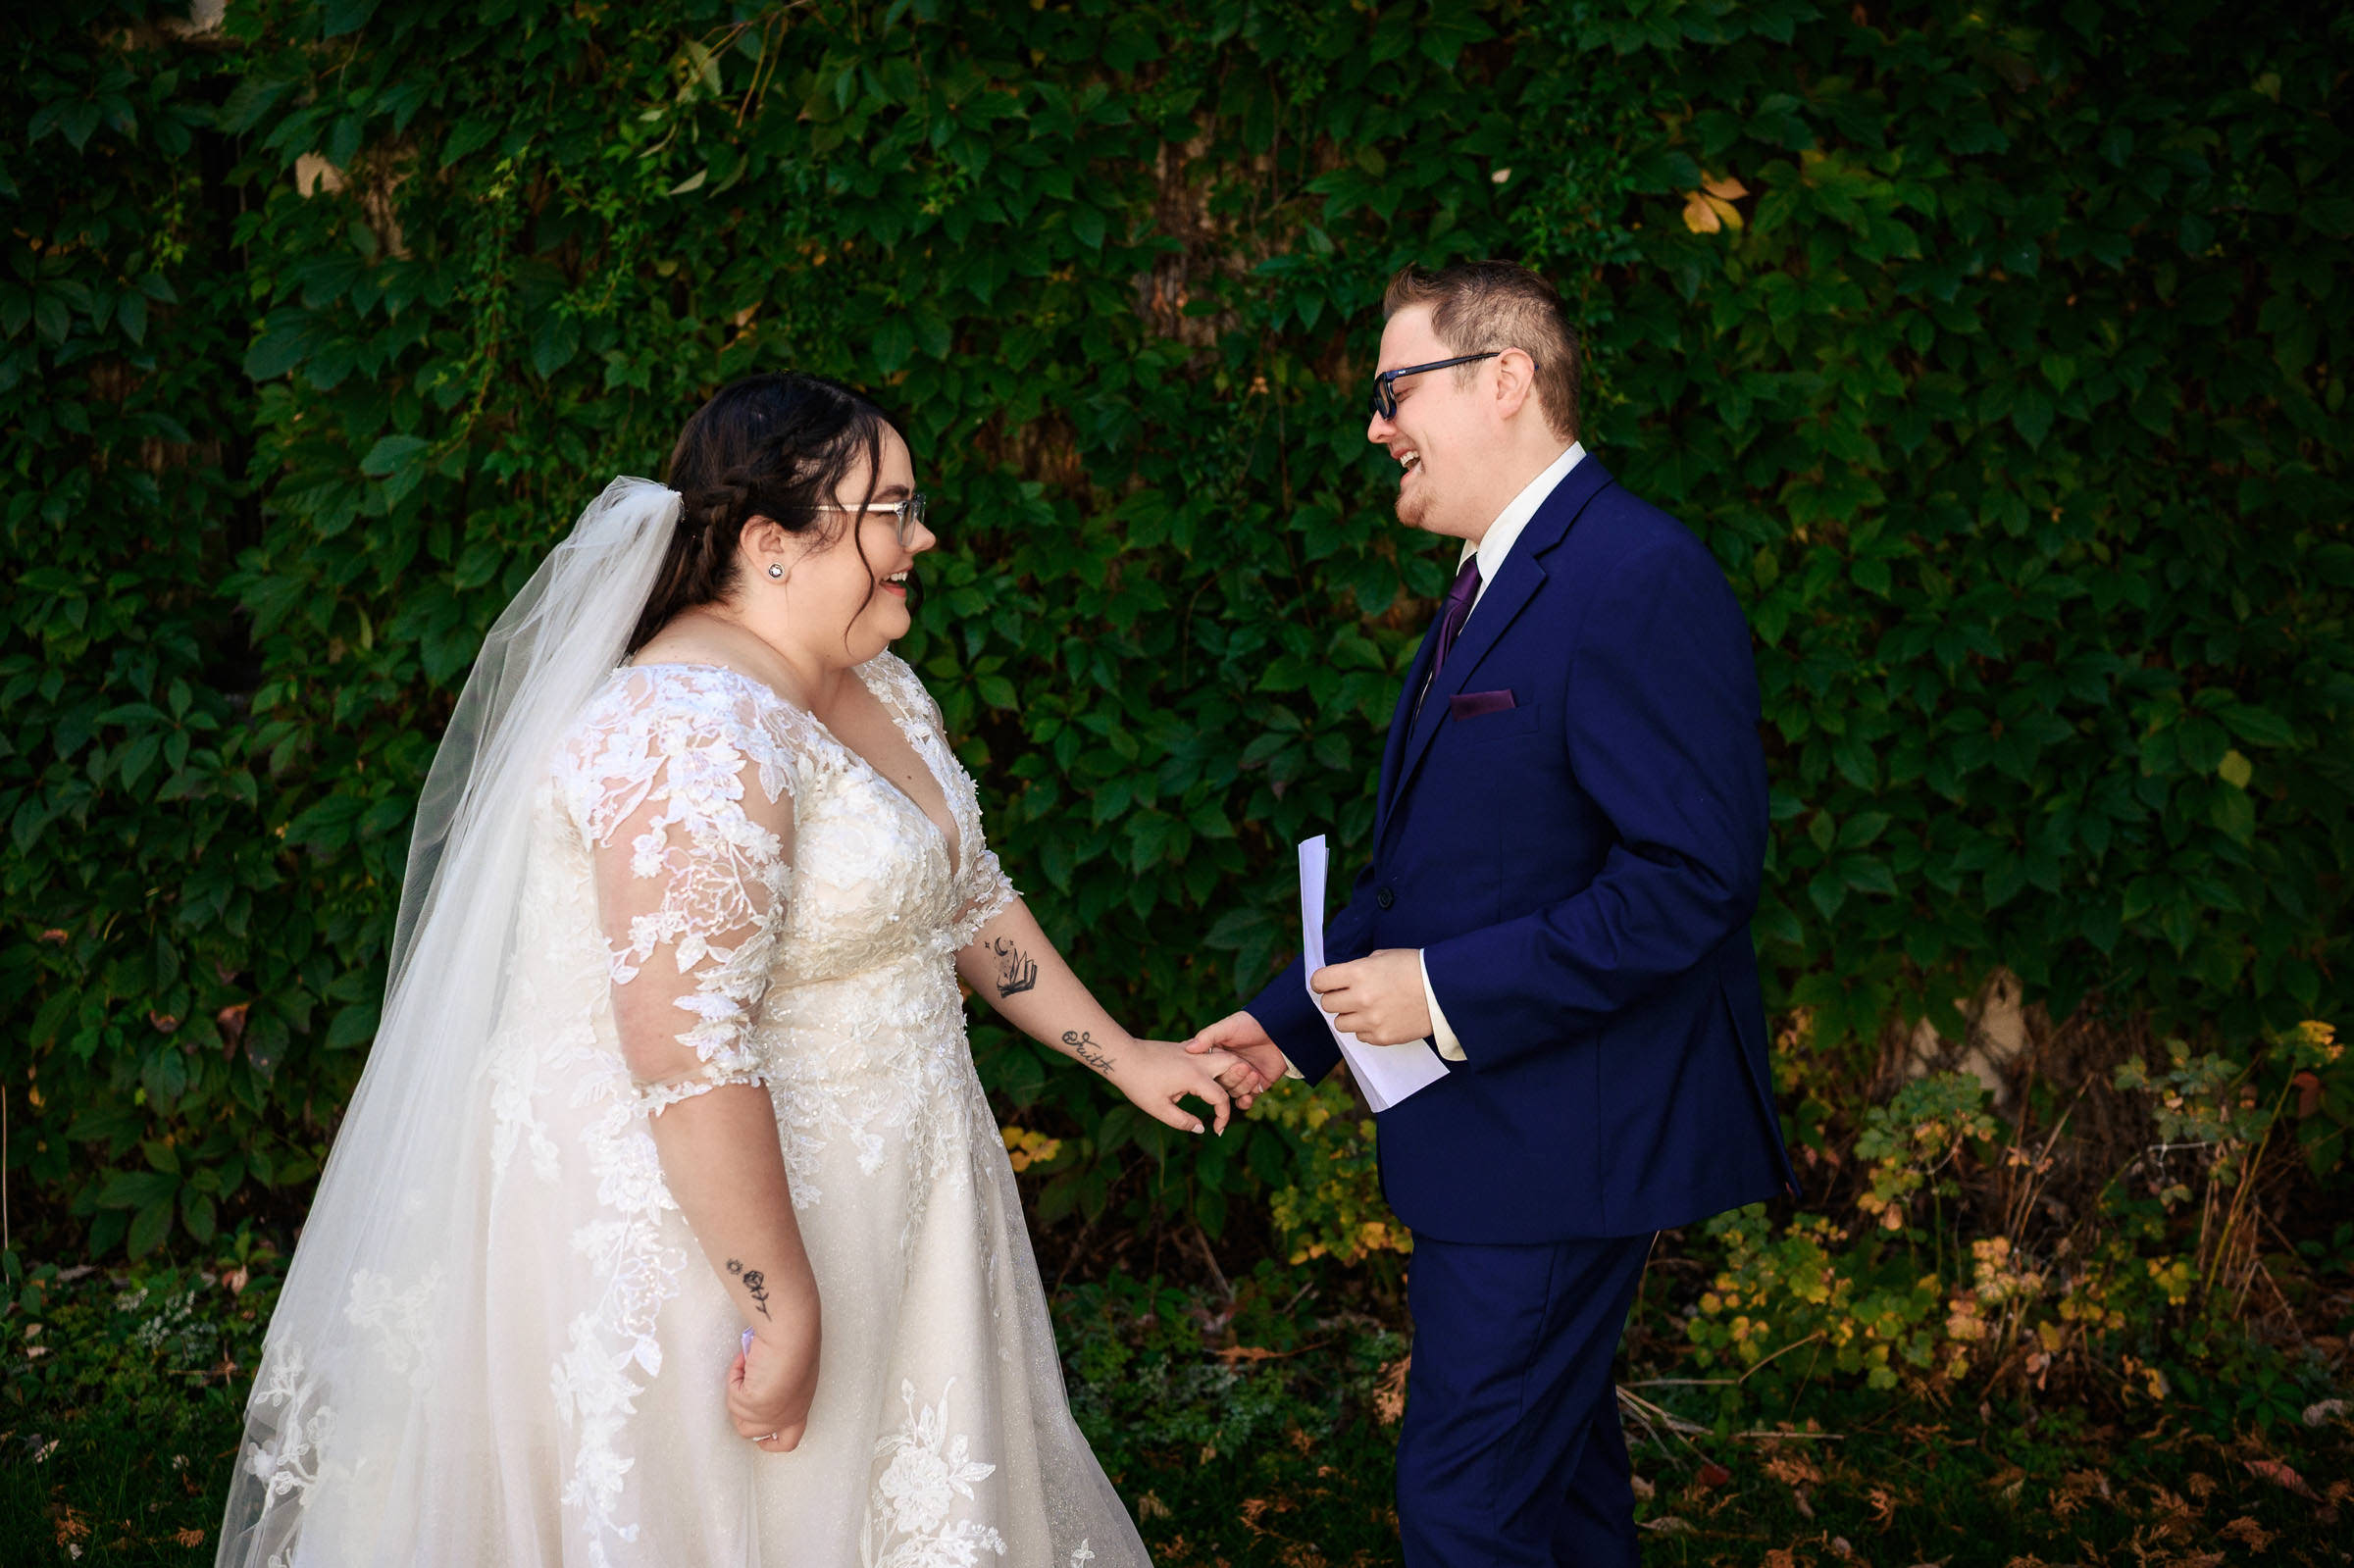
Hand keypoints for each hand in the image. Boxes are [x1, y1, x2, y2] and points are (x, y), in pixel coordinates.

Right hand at [729, 1315, 819, 1453]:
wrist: (793, 1333)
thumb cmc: (795, 1343)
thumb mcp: (790, 1374)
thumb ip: (777, 1388)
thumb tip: (755, 1385)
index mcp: (801, 1407)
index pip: (789, 1440)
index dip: (772, 1444)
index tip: (762, 1441)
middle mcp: (787, 1416)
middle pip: (754, 1433)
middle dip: (742, 1411)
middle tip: (743, 1385)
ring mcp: (771, 1414)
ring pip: (738, 1416)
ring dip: (737, 1392)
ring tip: (747, 1366)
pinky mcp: (755, 1404)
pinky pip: (733, 1394)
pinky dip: (735, 1375)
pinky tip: (746, 1359)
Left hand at [1106, 1036, 1235, 1134]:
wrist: (1122, 1056)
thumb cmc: (1138, 1084)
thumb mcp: (1158, 1109)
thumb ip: (1182, 1122)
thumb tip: (1201, 1128)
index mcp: (1194, 1077)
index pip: (1221, 1098)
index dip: (1223, 1117)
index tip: (1217, 1130)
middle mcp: (1198, 1061)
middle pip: (1234, 1065)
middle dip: (1243, 1082)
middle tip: (1242, 1098)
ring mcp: (1192, 1051)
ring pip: (1224, 1054)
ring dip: (1233, 1069)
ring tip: (1231, 1087)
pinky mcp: (1184, 1047)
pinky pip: (1210, 1052)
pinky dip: (1218, 1063)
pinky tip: (1212, 1076)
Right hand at [1186, 1010, 1284, 1110]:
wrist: (1281, 1029)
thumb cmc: (1251, 1024)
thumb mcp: (1228, 1027)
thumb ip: (1208, 1036)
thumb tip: (1188, 1048)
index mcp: (1217, 1056)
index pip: (1208, 1071)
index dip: (1212, 1073)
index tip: (1219, 1069)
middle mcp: (1228, 1069)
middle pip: (1222, 1084)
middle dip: (1233, 1078)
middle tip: (1245, 1065)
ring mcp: (1242, 1078)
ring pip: (1234, 1093)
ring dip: (1243, 1086)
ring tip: (1254, 1073)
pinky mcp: (1257, 1085)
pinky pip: (1247, 1100)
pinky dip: (1246, 1101)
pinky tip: (1249, 1096)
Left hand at [1311, 948, 1430, 1045]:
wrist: (1444, 990)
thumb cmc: (1415, 968)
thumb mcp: (1383, 957)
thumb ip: (1358, 968)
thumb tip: (1340, 979)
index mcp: (1359, 973)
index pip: (1319, 981)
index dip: (1321, 982)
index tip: (1326, 983)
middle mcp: (1361, 998)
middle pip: (1327, 1005)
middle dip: (1334, 998)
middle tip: (1348, 995)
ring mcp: (1371, 1020)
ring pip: (1340, 1024)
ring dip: (1349, 1015)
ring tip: (1366, 1008)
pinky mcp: (1382, 1037)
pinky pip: (1360, 1036)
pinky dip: (1366, 1028)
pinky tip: (1381, 1017)